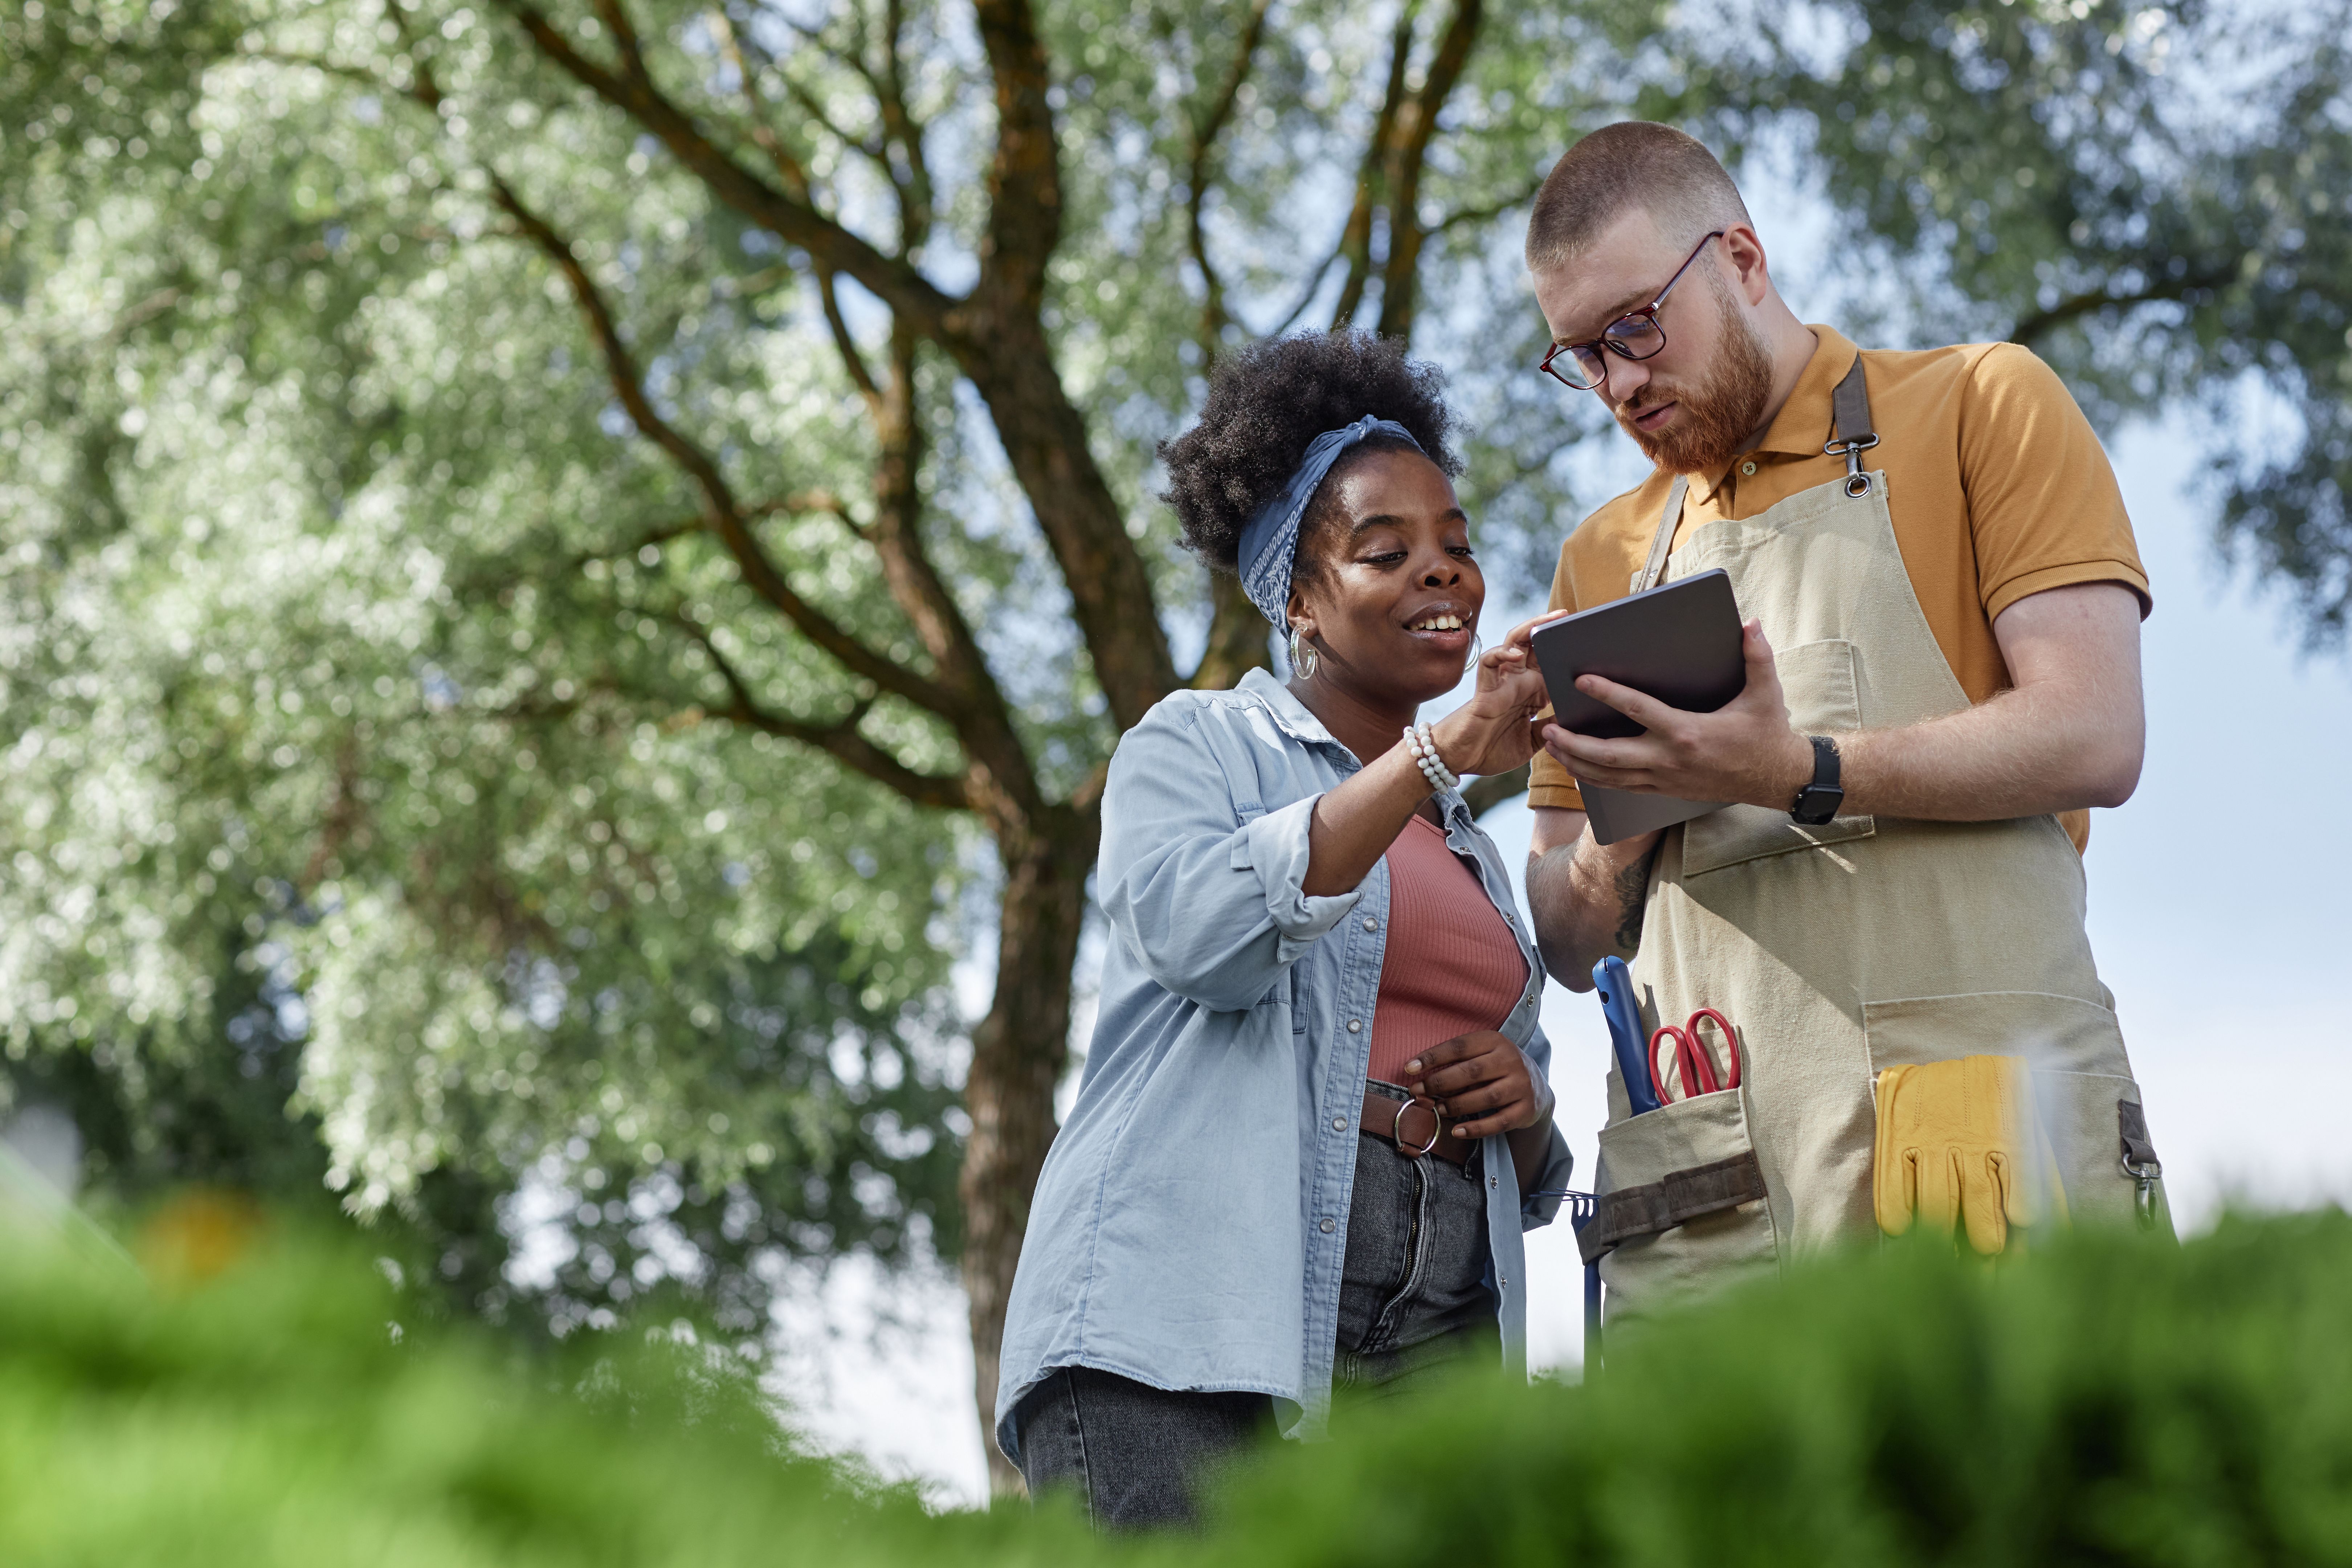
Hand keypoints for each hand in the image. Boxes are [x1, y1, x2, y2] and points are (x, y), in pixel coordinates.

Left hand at [1400, 1030, 1554, 1140]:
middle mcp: (1511, 1060)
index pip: (1460, 1046)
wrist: (1537, 1088)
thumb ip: (1456, 1061)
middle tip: (1418, 1092)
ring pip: (1485, 1097)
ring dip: (1456, 1105)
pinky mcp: (1526, 1110)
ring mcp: (1521, 1085)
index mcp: (1496, 1041)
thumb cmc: (1496, 1068)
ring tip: (1436, 1110)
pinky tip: (1457, 1131)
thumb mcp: (1481, 1054)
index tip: (1409, 1068)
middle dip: (1440, 1083)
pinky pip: (1499, 1122)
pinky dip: (1476, 1129)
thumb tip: (1418, 1074)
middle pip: (1471, 1072)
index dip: (1433, 1057)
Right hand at [1429, 612, 1565, 776]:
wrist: (1462, 760)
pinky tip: (1516, 654)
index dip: (1567, 651)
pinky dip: (1502, 653)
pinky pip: (1490, 662)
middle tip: (1569, 616)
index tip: (1588, 642)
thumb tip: (1581, 718)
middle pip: (1535, 644)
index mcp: (1533, 692)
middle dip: (1550, 627)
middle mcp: (1519, 681)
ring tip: (1549, 619)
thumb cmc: (1494, 749)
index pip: (1552, 663)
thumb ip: (1553, 727)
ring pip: (1514, 643)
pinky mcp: (1485, 687)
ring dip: (1530, 628)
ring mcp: (1502, 681)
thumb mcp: (1534, 740)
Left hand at [1541, 618, 1814, 808]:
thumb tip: (1750, 622)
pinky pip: (1621, 787)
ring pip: (1608, 776)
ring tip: (1550, 746)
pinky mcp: (1664, 791)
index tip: (1581, 679)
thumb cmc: (1767, 733)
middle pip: (1609, 754)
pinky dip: (1595, 779)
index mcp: (1687, 732)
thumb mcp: (1766, 692)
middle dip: (1574, 742)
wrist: (1776, 779)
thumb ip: (1757, 656)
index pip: (1637, 710)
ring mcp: (1664, 779)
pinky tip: (1576, 768)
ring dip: (1575, 763)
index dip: (1607, 693)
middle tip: (1547, 726)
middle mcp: (1669, 759)